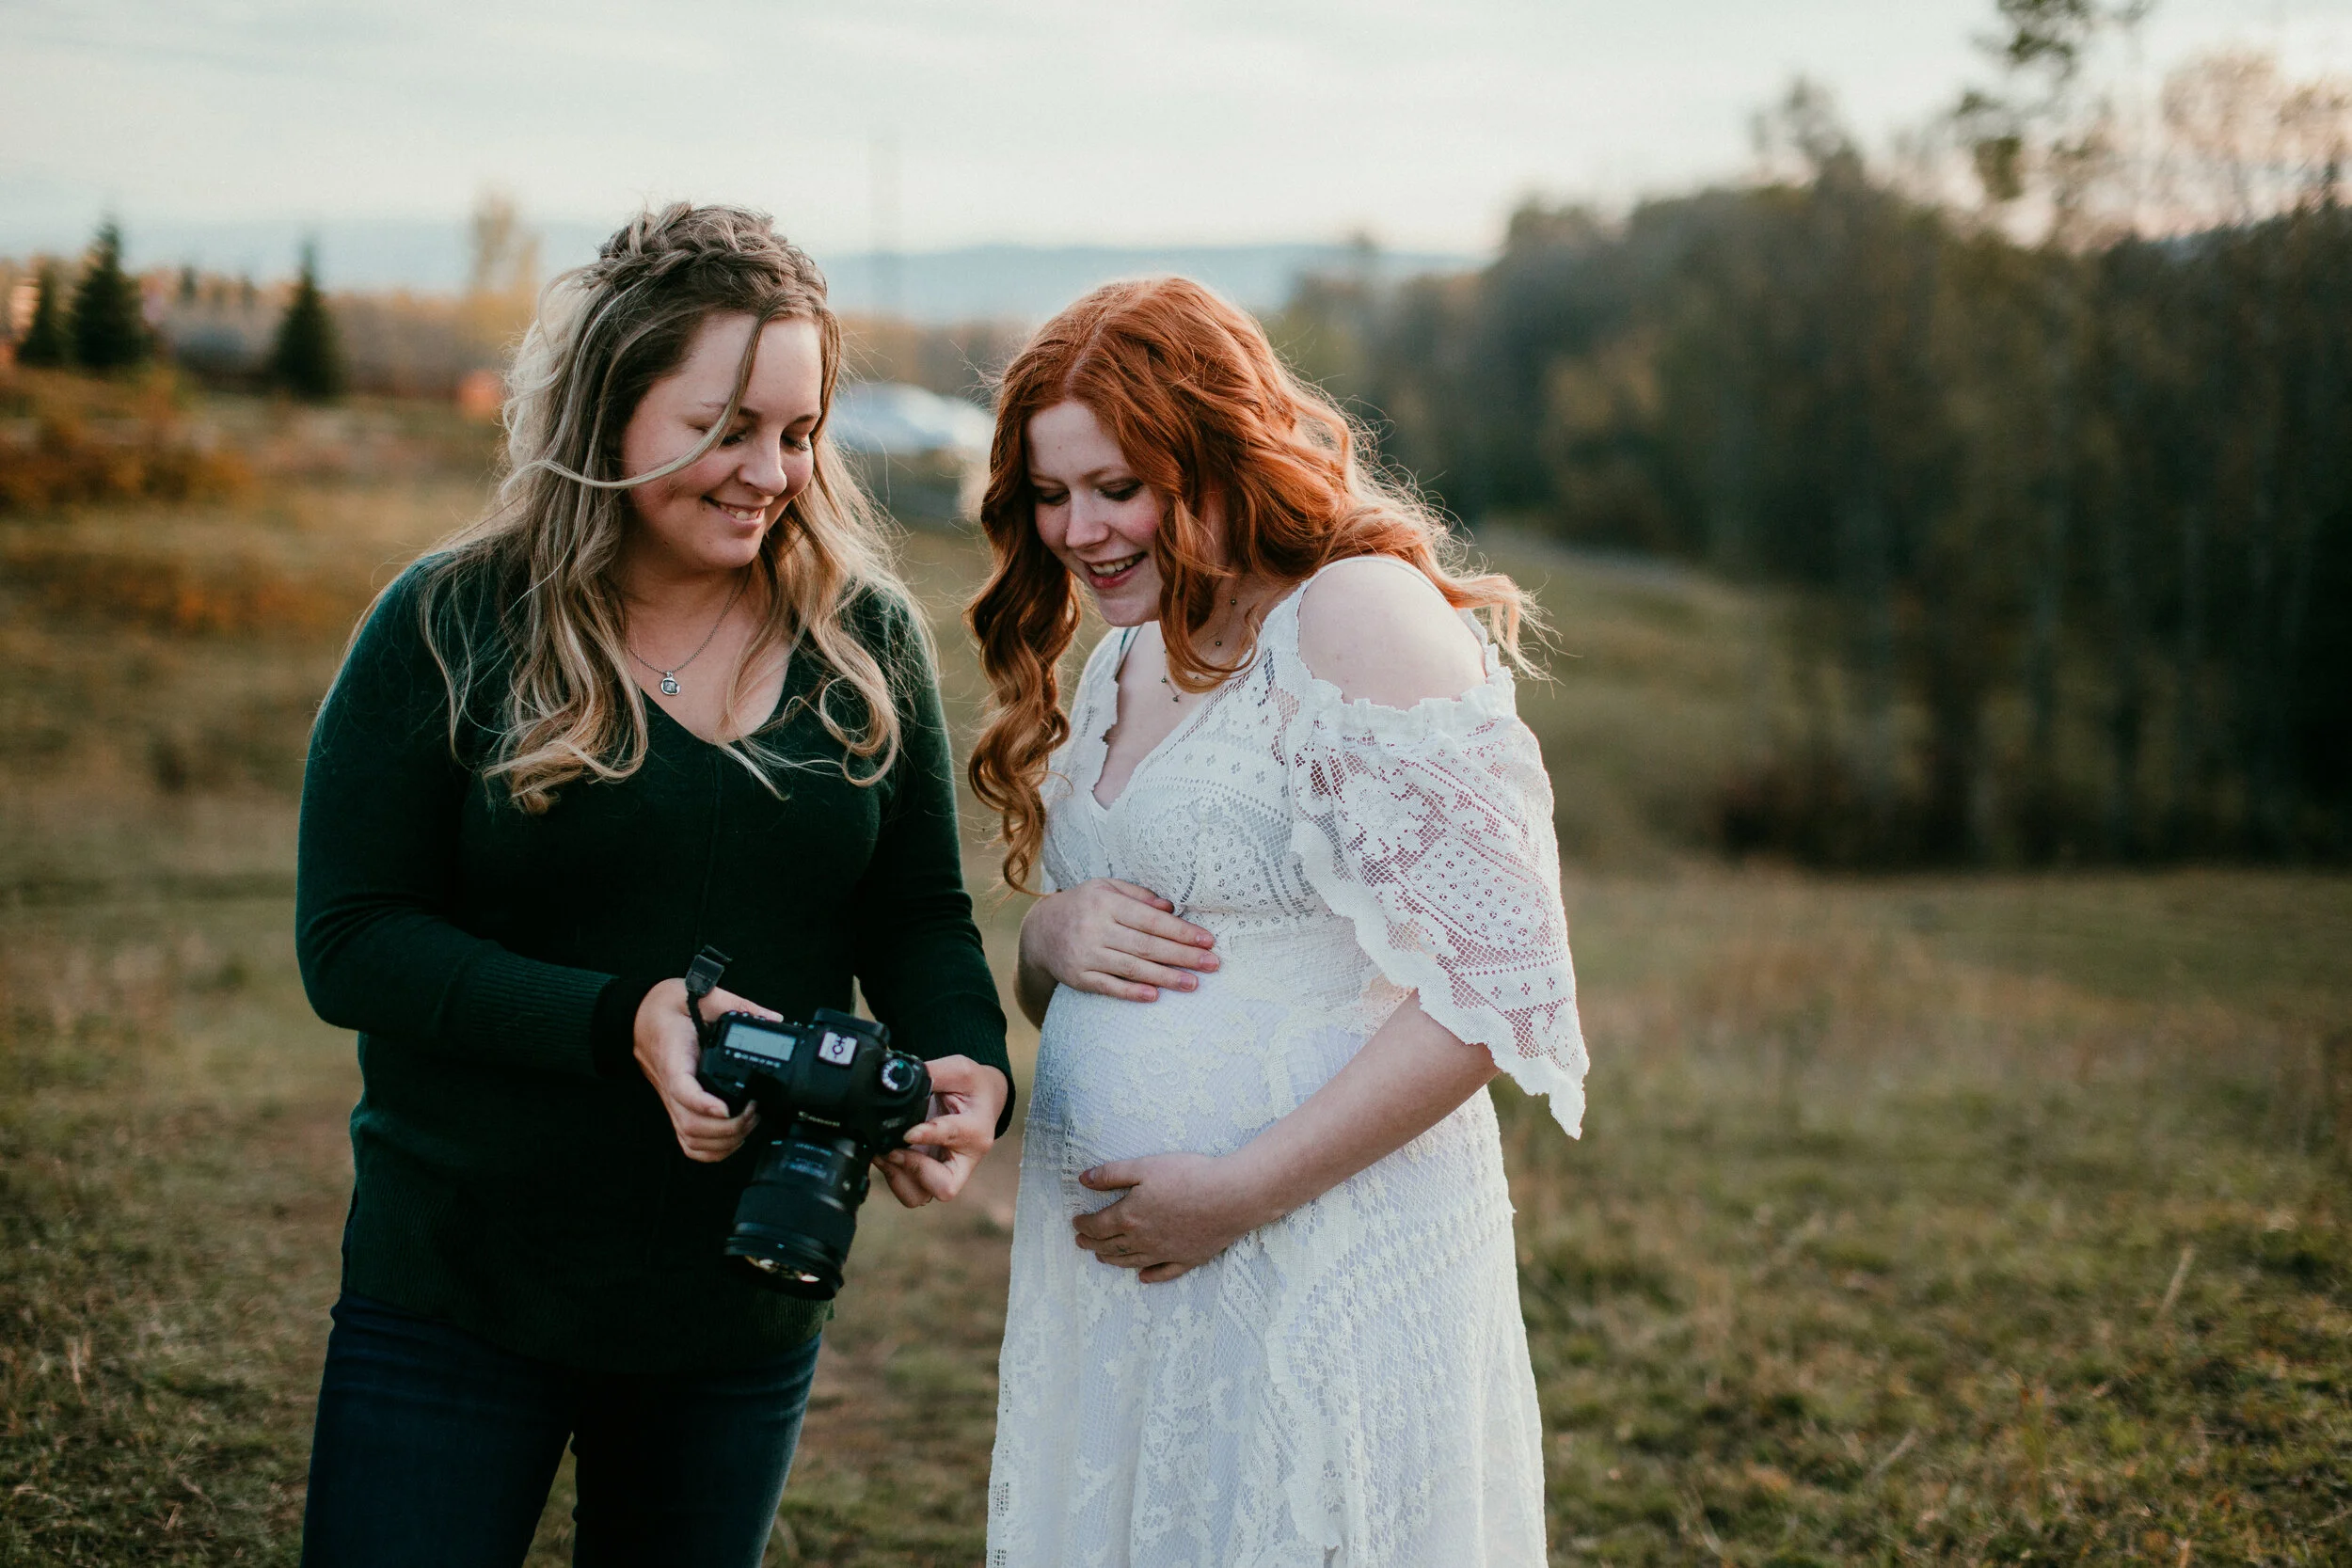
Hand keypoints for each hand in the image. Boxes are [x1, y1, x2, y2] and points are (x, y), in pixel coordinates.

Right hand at [634, 978, 772, 1162]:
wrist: (637, 1017)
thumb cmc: (665, 1008)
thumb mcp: (700, 995)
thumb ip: (735, 1004)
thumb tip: (772, 1018)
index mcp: (675, 1059)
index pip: (683, 1090)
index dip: (705, 1104)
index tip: (728, 1108)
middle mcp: (671, 1087)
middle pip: (691, 1125)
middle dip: (727, 1127)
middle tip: (753, 1110)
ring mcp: (672, 1102)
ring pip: (690, 1139)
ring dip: (723, 1141)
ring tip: (749, 1123)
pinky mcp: (676, 1109)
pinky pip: (688, 1142)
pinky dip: (711, 1151)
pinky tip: (732, 1139)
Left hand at [874, 1055, 1010, 1208]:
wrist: (981, 1101)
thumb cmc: (972, 1087)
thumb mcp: (959, 1069)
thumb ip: (932, 1074)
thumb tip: (896, 1077)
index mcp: (976, 1130)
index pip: (952, 1137)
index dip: (928, 1136)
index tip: (908, 1134)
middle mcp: (964, 1159)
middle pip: (943, 1186)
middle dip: (913, 1169)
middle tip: (892, 1149)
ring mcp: (946, 1171)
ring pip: (921, 1196)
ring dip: (898, 1177)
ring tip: (884, 1152)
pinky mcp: (930, 1175)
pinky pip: (910, 1191)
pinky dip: (892, 1177)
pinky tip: (884, 1155)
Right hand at [1019, 879, 1217, 1007]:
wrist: (1040, 931)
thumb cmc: (1084, 906)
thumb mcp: (1107, 889)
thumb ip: (1139, 896)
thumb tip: (1171, 908)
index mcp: (1106, 903)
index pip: (1151, 920)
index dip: (1181, 932)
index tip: (1207, 941)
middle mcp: (1095, 928)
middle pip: (1147, 946)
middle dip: (1183, 956)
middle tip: (1212, 964)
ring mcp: (1085, 955)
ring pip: (1132, 968)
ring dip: (1166, 977)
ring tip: (1194, 983)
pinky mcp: (1078, 978)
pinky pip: (1109, 987)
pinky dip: (1132, 992)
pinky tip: (1155, 995)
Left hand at [1071, 1153, 1270, 1283]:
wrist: (1232, 1196)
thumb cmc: (1189, 1176)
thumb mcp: (1145, 1167)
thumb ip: (1112, 1174)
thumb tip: (1083, 1179)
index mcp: (1129, 1217)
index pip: (1097, 1226)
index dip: (1083, 1225)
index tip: (1076, 1223)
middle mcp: (1143, 1240)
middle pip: (1111, 1247)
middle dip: (1092, 1245)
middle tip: (1081, 1243)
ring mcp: (1166, 1253)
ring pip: (1132, 1261)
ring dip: (1113, 1261)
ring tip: (1102, 1259)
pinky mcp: (1188, 1259)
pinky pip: (1164, 1273)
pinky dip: (1150, 1276)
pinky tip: (1143, 1278)